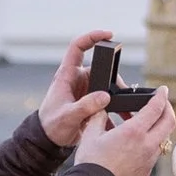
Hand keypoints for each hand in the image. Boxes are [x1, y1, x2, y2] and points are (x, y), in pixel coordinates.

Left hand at [37, 27, 119, 150]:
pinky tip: (121, 121)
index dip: (92, 37)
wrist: (49, 142)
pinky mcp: (90, 102)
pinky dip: (114, 110)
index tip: (108, 34)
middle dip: (114, 81)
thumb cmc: (51, 126)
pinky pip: (106, 101)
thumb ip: (85, 106)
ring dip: (117, 99)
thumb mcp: (68, 116)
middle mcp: (77, 79)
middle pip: (101, 70)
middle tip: (124, 94)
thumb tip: (105, 96)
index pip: (78, 47)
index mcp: (67, 75)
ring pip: (106, 87)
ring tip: (126, 112)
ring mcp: (84, 90)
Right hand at [75, 86, 174, 175]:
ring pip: (163, 138)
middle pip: (169, 122)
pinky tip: (136, 143)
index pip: (155, 108)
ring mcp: (149, 160)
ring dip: (158, 127)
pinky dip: (150, 143)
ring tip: (144, 124)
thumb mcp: (90, 134)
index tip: (163, 90)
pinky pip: (154, 153)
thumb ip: (99, 117)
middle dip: (168, 109)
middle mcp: (147, 145)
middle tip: (162, 103)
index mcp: (134, 132)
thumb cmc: (91, 164)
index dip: (161, 96)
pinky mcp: (146, 172)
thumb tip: (101, 110)